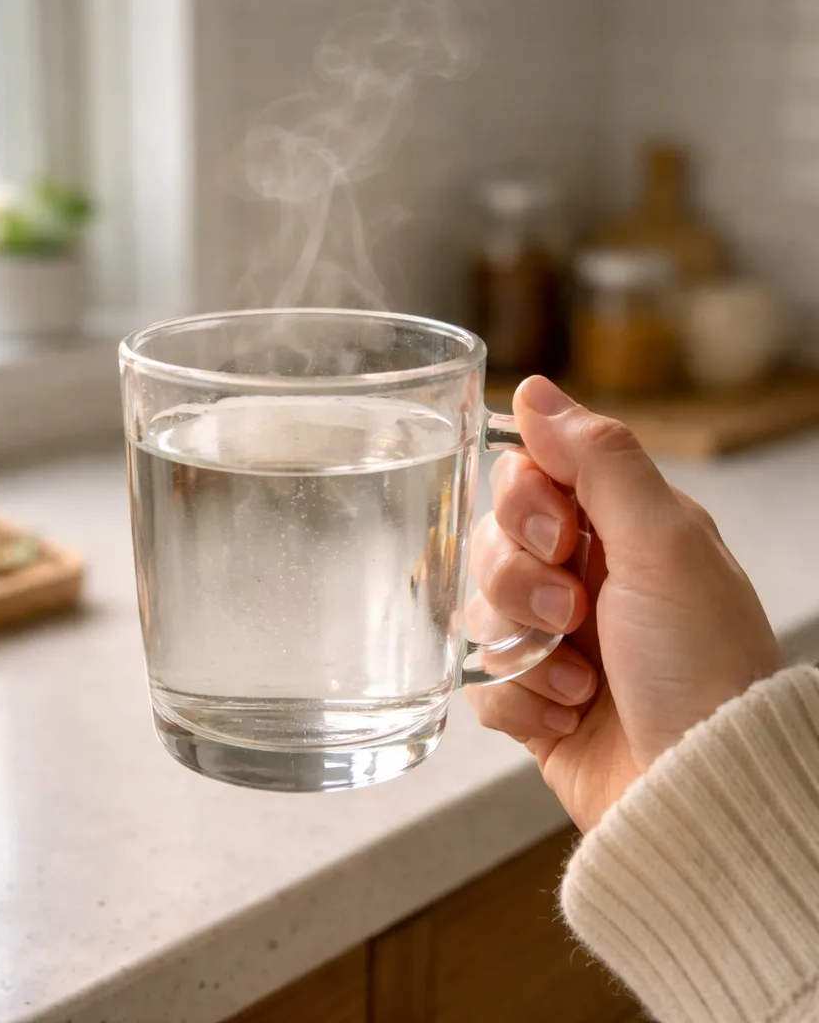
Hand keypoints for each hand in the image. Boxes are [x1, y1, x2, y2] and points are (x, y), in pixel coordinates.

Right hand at [467, 376, 782, 831]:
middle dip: (521, 582)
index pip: (527, 477)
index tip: (559, 534)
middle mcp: (582, 578)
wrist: (701, 791)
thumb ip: (599, 458)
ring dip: (524, 648)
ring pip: (477, 611)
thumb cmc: (700, 664)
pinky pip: (480, 681)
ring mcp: (553, 641)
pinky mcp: (531, 699)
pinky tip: (569, 716)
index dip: (524, 502)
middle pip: (491, 542)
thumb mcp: (663, 542)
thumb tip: (535, 388)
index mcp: (618, 530)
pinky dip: (520, 701)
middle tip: (572, 613)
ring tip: (582, 680)